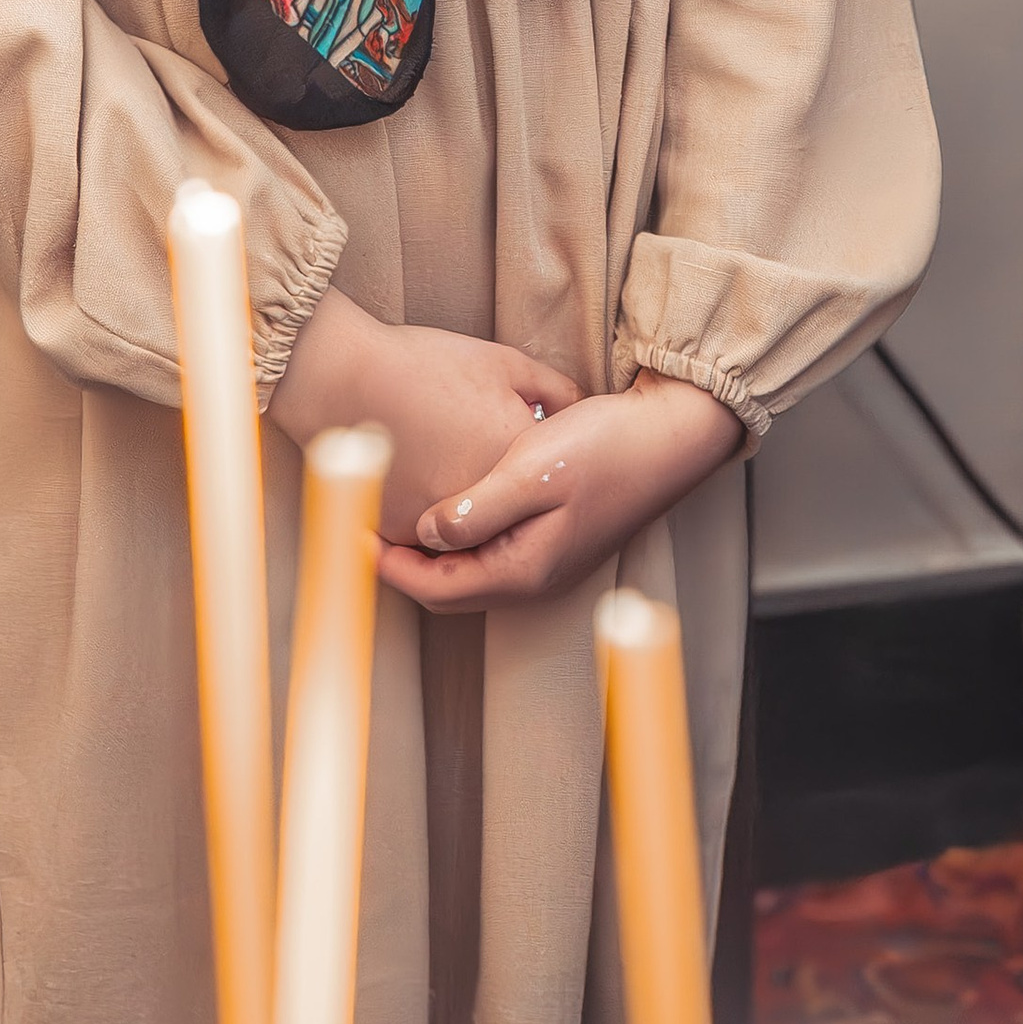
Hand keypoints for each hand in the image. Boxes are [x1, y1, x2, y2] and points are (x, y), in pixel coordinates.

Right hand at [268, 290, 575, 537]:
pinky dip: (427, 523)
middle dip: (509, 498)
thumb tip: (576, 411)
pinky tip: (420, 486)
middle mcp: (485, 503)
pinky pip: (424, 539)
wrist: (344, 376)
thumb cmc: (424, 363)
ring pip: (469, 534)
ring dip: (471, 519)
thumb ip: (554, 390)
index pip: (544, 477)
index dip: (538, 462)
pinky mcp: (401, 531)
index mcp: (516, 461)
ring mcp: (442, 523)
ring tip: (458, 482)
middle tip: (496, 475)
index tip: (531, 454)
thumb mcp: (504, 362)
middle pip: (510, 513)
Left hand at [377, 371, 743, 613]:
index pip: (436, 589)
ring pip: (470, 569)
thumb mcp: (531, 470)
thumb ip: (475, 509)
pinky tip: (445, 502)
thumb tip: (426, 535)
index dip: (388, 566)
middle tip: (361, 525)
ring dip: (431, 549)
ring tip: (393, 512)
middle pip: (450, 587)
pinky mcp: (557, 537)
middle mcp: (536, 577)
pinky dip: (460, 534)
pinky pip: (493, 549)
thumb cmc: (606, 447)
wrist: (672, 434)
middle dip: (403, 563)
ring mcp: (549, 560)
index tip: (350, 534)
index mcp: (526, 570)